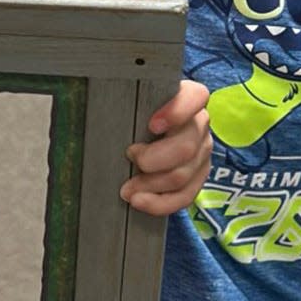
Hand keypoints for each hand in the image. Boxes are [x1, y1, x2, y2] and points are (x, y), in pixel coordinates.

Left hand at [121, 79, 211, 217]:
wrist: (142, 134)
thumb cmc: (135, 114)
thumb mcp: (132, 101)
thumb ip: (125, 102)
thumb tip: (99, 112)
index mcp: (188, 99)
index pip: (195, 97)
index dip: (177, 112)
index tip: (152, 125)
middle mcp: (198, 125)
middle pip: (186, 147)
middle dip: (152, 160)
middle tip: (129, 157)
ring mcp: (201, 153)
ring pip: (182, 175)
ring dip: (150, 185)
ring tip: (128, 188)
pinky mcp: (197, 177)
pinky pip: (184, 196)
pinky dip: (160, 203)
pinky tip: (141, 201)